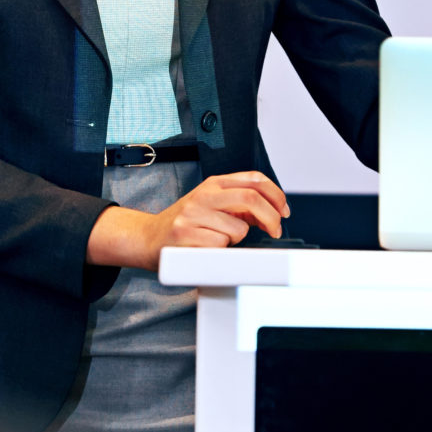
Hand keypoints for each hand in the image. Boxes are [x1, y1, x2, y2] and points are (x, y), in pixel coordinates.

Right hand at [87, 172, 288, 271]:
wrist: (147, 238)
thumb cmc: (184, 224)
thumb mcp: (211, 204)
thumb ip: (239, 203)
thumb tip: (273, 210)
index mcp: (213, 184)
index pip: (254, 179)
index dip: (276, 195)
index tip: (284, 211)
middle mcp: (203, 195)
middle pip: (251, 199)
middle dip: (271, 218)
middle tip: (275, 230)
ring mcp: (192, 215)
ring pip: (238, 228)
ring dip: (238, 239)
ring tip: (222, 240)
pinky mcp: (185, 236)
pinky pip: (220, 246)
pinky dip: (221, 251)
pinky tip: (207, 248)